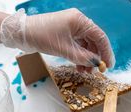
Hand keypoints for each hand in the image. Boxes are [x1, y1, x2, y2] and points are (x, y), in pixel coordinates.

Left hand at [0, 8, 114, 71]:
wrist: (22, 33)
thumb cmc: (42, 36)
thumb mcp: (64, 49)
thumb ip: (82, 57)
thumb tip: (95, 63)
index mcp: (79, 21)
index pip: (100, 36)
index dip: (106, 52)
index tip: (108, 66)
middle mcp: (77, 22)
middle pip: (93, 41)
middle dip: (94, 57)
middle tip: (94, 72)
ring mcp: (71, 28)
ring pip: (85, 45)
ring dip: (86, 59)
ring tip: (84, 72)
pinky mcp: (65, 33)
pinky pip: (76, 45)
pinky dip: (78, 56)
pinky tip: (78, 66)